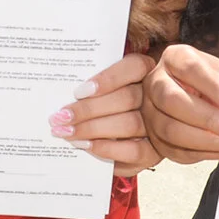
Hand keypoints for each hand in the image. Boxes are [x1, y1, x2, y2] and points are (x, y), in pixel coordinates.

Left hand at [53, 52, 159, 175]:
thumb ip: (90, 81)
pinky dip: (108, 149)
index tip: (79, 91)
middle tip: (60, 117)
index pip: (134, 67)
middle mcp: (157, 97)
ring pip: (129, 124)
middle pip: (127, 98)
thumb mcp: (102, 84)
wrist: (123, 136)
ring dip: (93, 129)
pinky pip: (135, 151)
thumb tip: (62, 89)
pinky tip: (86, 146)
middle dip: (89, 109)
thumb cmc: (106, 101)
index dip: (108, 78)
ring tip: (67, 133)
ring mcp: (158, 125)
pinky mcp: (154, 151)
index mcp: (147, 71)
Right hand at [141, 43, 218, 163]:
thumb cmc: (216, 86)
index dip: (214, 88)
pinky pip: (175, 150)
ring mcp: (151, 111)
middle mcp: (156, 82)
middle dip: (207, 117)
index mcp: (174, 58)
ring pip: (170, 129)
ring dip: (205, 140)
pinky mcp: (156, 137)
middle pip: (171, 99)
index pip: (190, 68)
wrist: (208, 101)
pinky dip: (202, 152)